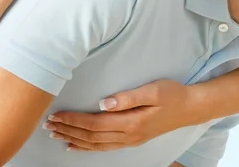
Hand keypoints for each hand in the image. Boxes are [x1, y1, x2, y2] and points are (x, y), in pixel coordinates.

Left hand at [43, 80, 196, 151]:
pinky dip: (87, 147)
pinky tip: (76, 145)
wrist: (189, 108)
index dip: (74, 120)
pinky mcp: (132, 139)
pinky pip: (104, 147)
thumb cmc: (172, 94)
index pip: (95, 123)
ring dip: (74, 139)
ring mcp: (130, 140)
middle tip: (48, 124)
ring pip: (95, 144)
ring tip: (56, 134)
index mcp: (131, 123)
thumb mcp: (153, 90)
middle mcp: (128, 136)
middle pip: (91, 136)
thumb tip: (104, 102)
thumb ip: (128, 97)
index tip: (57, 115)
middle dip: (68, 130)